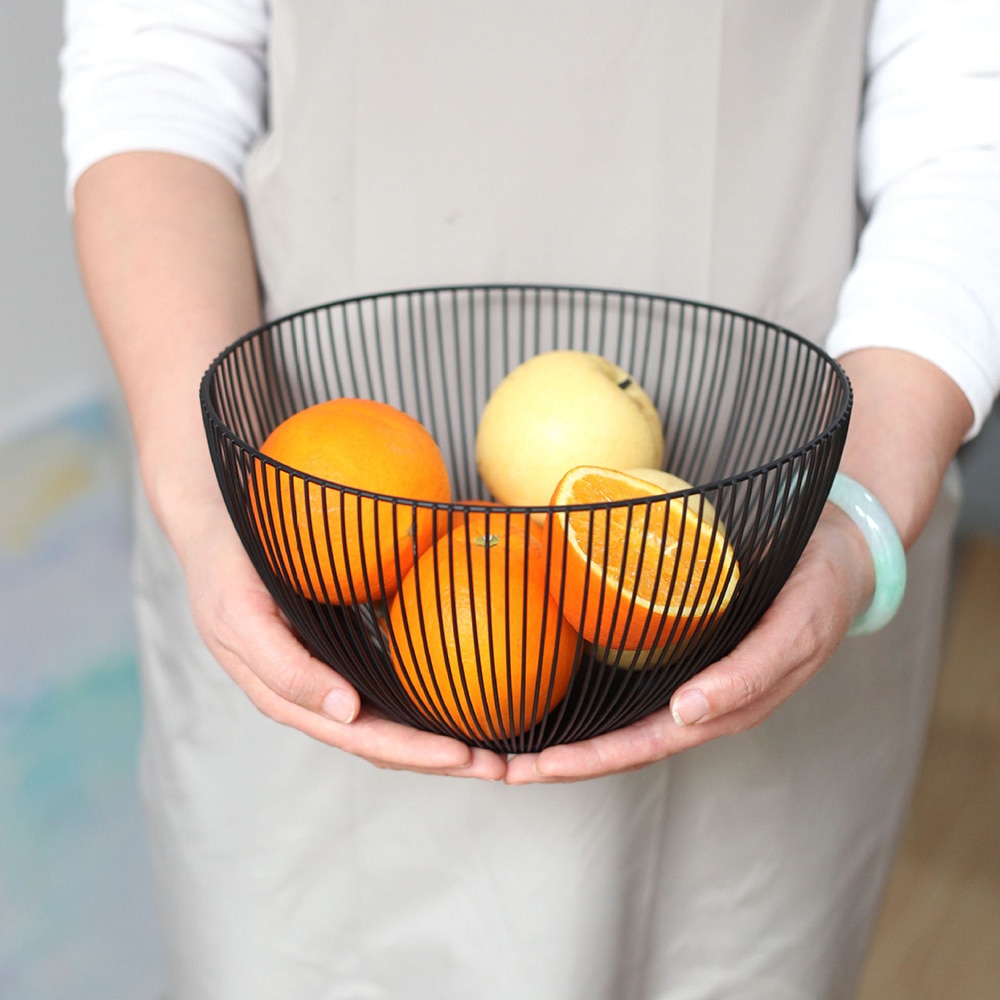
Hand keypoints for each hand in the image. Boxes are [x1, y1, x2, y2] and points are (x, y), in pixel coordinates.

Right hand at [179, 511, 508, 779]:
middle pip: (385, 743)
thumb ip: (286, 669)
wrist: (219, 535)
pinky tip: (469, 701)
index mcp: (290, 699)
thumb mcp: (242, 618)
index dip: (414, 752)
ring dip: (442, 743)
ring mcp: (330, 680)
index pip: (362, 739)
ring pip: (392, 724)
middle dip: (442, 761)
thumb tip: (346, 713)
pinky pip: (390, 689)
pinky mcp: (344, 655)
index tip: (466, 756)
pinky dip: (428, 704)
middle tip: (501, 769)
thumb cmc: (228, 573)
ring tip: (497, 752)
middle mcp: (314, 699)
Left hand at [503, 507, 873, 783]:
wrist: (839, 555)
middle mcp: (703, 703)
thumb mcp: (796, 631)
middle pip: (625, 746)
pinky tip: (551, 698)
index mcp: (727, 705)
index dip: (592, 759)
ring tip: (511, 748)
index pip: (647, 744)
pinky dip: (590, 703)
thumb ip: (750, 674)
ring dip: (570, 740)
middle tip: (502, 767)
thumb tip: (688, 716)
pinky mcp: (686, 654)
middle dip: (564, 762)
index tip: (539, 766)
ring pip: (624, 725)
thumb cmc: (818, 591)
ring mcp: (692, 681)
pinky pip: (633, 688)